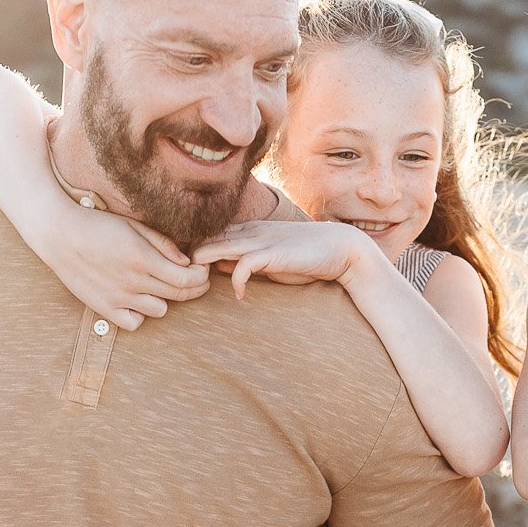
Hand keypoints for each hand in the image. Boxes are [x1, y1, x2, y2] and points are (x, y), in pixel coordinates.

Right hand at [39, 200, 209, 330]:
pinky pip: (135, 323)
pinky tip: (136, 300)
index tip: (202, 270)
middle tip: (195, 280)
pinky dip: (140, 314)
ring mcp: (118, 298)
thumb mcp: (133, 225)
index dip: (201, 277)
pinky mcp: (104, 309)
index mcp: (142, 258)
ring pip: (159, 310)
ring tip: (156, 285)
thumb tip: (186, 262)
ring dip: (164, 299)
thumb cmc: (98, 225)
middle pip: (178, 295)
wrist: (59, 235)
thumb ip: (162, 244)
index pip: (186, 279)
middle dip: (194, 288)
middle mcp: (133, 281)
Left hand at [192, 219, 379, 297]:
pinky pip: (243, 266)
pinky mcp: (272, 253)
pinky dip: (237, 282)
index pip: (210, 235)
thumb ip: (243, 260)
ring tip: (200, 286)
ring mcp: (260, 240)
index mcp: (249, 230)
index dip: (195, 252)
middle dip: (191, 260)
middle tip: (186, 281)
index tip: (190, 273)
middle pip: (206, 239)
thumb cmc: (305, 256)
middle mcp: (250, 232)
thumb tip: (218, 266)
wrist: (340, 248)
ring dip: (204, 267)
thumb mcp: (268, 259)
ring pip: (217, 248)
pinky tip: (241, 296)